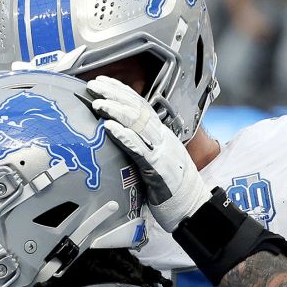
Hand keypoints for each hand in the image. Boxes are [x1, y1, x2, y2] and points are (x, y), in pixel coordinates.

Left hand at [87, 76, 211, 230]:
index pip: (140, 104)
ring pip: (138, 123)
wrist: (192, 205)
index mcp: (161, 133)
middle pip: (138, 108)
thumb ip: (143, 144)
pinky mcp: (157, 167)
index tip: (104, 82)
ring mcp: (161, 150)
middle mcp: (162, 137)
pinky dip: (124, 135)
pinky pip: (139, 148)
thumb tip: (123, 134)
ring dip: (116, 110)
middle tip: (94, 85)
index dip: (122, 90)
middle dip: (115, 93)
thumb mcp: (157, 158)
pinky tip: (109, 127)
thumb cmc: (172, 186)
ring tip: (98, 103)